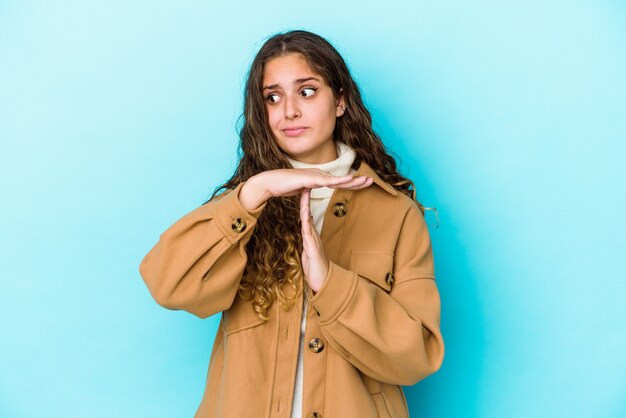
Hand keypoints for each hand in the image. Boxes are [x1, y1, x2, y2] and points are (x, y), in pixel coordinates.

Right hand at [240, 168, 372, 211]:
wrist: (269, 183)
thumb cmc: (282, 186)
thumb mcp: (299, 189)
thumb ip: (306, 190)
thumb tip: (308, 191)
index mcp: (317, 178)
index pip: (337, 182)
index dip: (351, 183)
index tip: (362, 184)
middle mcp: (318, 174)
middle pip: (341, 180)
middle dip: (357, 181)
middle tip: (372, 180)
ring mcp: (315, 175)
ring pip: (338, 180)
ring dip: (353, 181)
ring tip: (366, 180)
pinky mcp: (310, 179)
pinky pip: (328, 181)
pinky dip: (339, 180)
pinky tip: (350, 180)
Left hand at [299, 188, 326, 292]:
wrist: (322, 281)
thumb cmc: (315, 267)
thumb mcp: (308, 251)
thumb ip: (306, 239)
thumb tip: (304, 230)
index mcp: (310, 234)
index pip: (306, 213)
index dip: (304, 199)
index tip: (301, 186)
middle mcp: (312, 233)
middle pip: (308, 211)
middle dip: (307, 196)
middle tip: (306, 180)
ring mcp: (313, 239)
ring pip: (308, 218)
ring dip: (307, 204)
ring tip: (305, 190)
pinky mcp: (312, 247)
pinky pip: (308, 232)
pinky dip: (305, 221)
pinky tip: (304, 213)